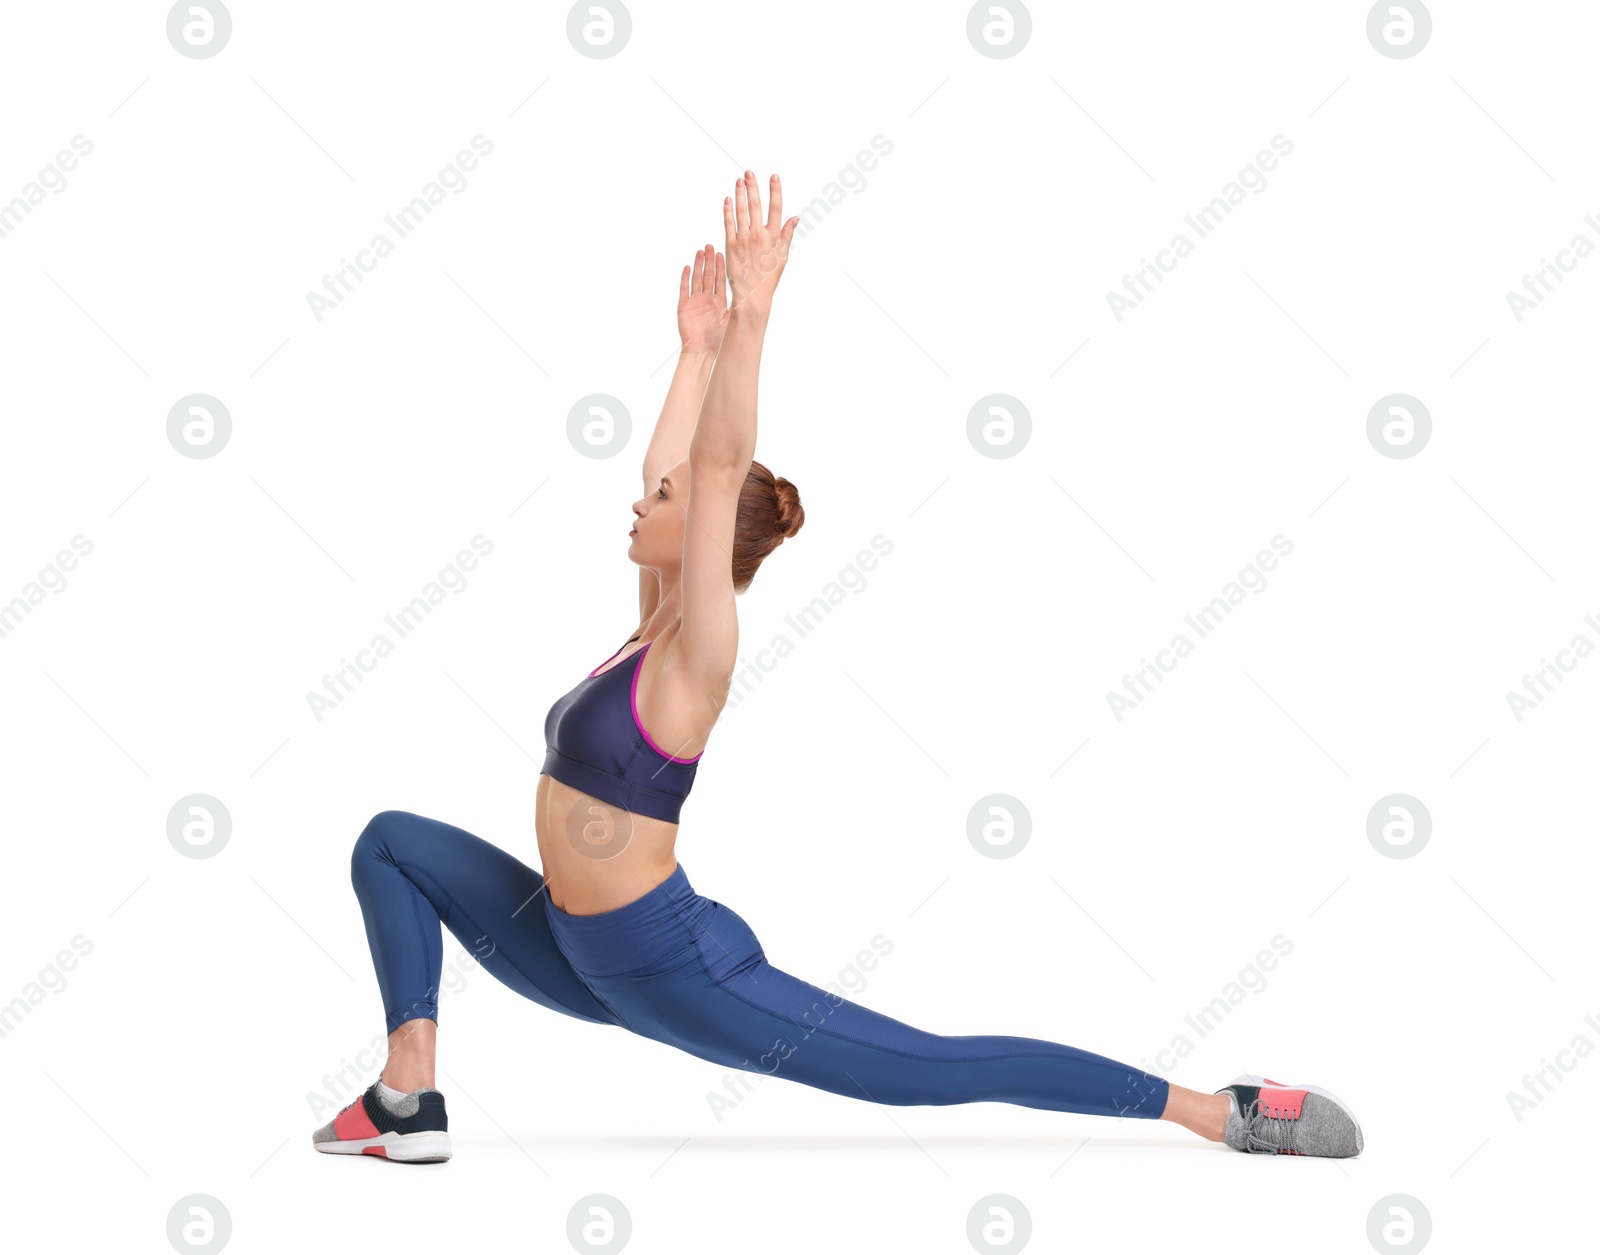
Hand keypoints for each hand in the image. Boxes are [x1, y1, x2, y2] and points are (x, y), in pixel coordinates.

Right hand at [677, 244, 728, 352]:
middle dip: (709, 261)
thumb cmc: (717, 339)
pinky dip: (685, 278)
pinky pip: (684, 289)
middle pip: (708, 275)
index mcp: (718, 301)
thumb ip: (737, 306)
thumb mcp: (729, 320)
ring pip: (697, 279)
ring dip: (698, 265)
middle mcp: (707, 298)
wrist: (702, 350)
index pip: (720, 279)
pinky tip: (687, 267)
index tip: (720, 253)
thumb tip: (752, 295)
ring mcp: (695, 301)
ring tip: (700, 251)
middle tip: (709, 246)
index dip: (720, 266)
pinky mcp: (684, 306)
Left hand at [724, 170, 798, 315]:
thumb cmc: (768, 277)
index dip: (775, 191)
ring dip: (740, 194)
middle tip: (749, 172)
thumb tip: (795, 217)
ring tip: (739, 180)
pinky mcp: (730, 245)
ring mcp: (743, 240)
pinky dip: (728, 210)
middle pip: (756, 206)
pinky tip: (728, 199)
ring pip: (741, 211)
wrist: (752, 295)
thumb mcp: (782, 256)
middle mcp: (758, 236)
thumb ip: (787, 235)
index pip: (776, 209)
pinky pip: (728, 223)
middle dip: (753, 187)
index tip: (774, 176)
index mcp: (773, 237)